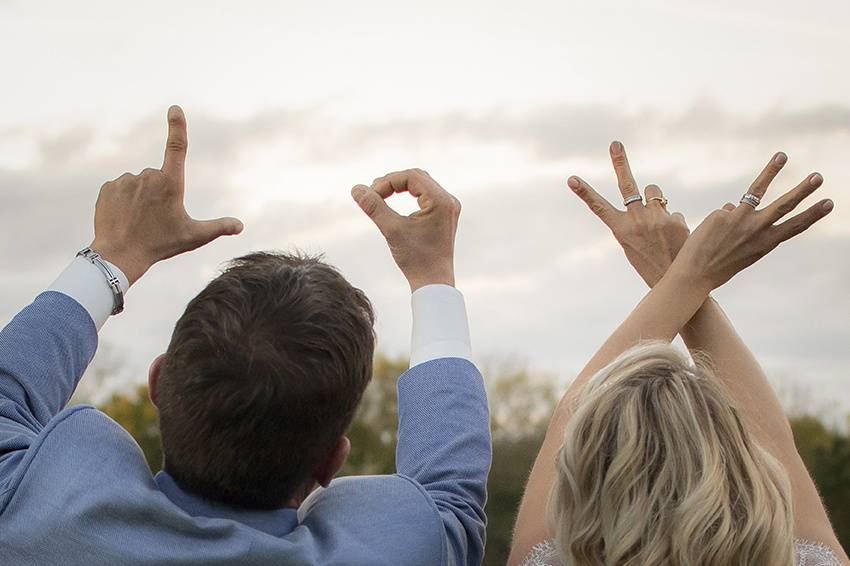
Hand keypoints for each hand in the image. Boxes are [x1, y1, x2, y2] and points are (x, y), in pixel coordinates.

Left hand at [90, 106, 242, 284]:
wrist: (119, 255)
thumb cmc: (160, 245)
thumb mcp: (194, 237)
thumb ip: (218, 227)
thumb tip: (240, 225)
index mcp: (170, 183)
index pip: (176, 148)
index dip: (177, 126)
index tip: (174, 109)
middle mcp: (147, 176)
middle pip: (157, 177)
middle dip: (159, 192)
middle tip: (156, 219)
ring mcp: (126, 181)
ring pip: (138, 184)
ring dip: (141, 197)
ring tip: (139, 221)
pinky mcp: (108, 188)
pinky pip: (120, 189)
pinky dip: (124, 200)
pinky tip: (125, 218)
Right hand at [351, 168, 459, 291]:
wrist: (433, 282)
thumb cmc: (415, 259)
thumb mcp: (391, 230)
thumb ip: (374, 207)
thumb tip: (356, 189)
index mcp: (441, 201)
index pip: (411, 177)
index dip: (388, 182)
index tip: (371, 195)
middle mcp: (448, 200)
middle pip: (417, 177)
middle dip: (392, 182)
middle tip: (373, 194)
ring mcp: (448, 207)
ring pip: (421, 184)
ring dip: (399, 187)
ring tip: (380, 197)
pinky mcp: (445, 214)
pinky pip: (425, 195)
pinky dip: (408, 195)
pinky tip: (393, 203)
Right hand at [568, 141, 689, 286]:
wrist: (674, 282)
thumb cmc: (650, 263)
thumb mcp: (633, 245)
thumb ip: (637, 220)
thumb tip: (650, 195)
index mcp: (620, 230)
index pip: (599, 207)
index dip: (585, 192)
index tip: (571, 179)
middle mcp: (635, 220)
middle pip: (627, 185)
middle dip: (620, 162)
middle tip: (615, 144)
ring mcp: (655, 218)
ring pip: (655, 192)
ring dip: (656, 201)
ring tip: (660, 225)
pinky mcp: (675, 219)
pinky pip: (673, 212)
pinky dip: (674, 223)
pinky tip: (676, 241)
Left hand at [672, 152, 832, 290]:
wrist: (695, 275)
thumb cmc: (718, 267)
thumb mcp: (741, 251)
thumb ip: (744, 228)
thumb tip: (733, 204)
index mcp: (766, 244)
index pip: (795, 226)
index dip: (813, 214)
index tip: (829, 202)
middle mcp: (757, 230)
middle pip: (784, 205)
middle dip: (803, 190)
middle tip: (819, 176)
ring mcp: (739, 221)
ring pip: (757, 191)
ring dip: (771, 172)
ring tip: (783, 155)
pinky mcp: (721, 215)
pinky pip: (724, 212)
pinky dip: (717, 223)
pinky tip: (710, 236)